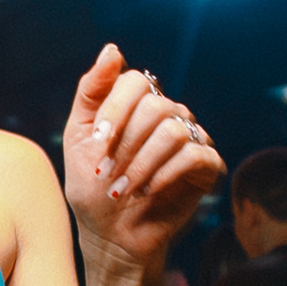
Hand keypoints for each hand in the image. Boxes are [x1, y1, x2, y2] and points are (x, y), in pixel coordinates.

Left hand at [63, 46, 223, 279]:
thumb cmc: (92, 188)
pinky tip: (147, 193)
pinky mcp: (207, 166)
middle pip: (155, 106)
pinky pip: (194, 154)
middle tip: (106, 174)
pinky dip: (163, 175)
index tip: (97, 145)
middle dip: (124, 144)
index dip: (115, 111)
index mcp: (137, 103)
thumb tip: (113, 49)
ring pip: (172, 131)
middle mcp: (168, 114)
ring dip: (139, 165)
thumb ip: (91, 92)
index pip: (135, 81)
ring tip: (121, 191)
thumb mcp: (79, 137)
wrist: (110, 236)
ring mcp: (190, 137)